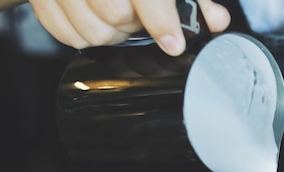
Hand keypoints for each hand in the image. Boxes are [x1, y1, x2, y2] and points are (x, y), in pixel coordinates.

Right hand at [28, 0, 230, 54]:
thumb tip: (217, 21)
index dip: (160, 21)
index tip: (173, 43)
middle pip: (115, 15)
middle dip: (135, 25)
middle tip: (140, 17)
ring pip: (92, 32)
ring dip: (113, 34)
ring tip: (120, 17)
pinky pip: (66, 35)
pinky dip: (86, 37)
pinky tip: (97, 19)